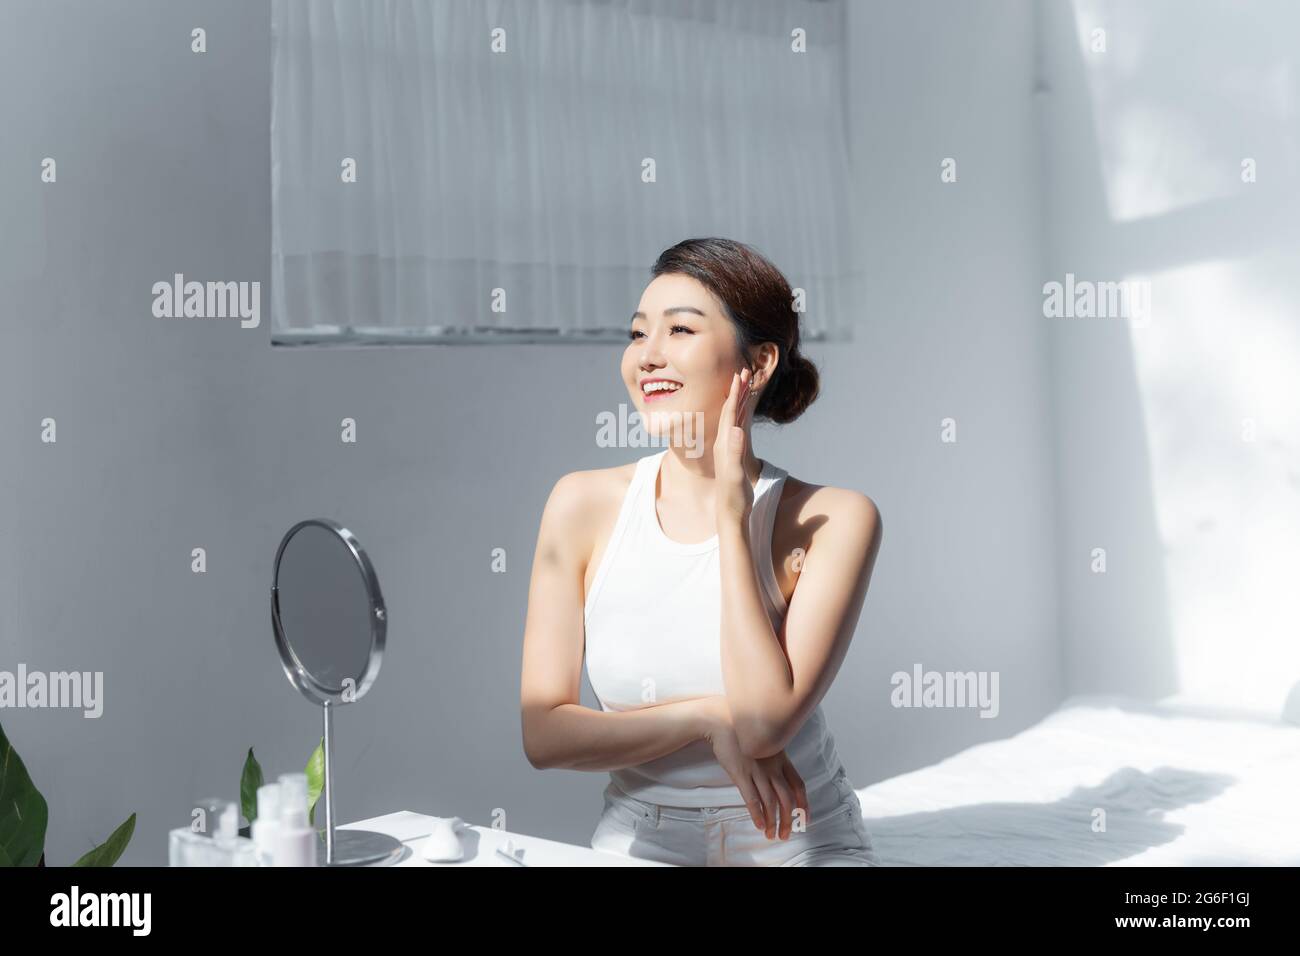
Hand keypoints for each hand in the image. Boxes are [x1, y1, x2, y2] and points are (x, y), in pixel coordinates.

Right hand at [698, 697, 808, 839]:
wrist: (722, 720)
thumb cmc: (742, 733)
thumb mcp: (765, 744)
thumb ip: (774, 760)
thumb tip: (779, 777)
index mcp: (781, 759)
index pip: (799, 785)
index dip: (804, 804)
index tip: (805, 819)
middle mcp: (773, 766)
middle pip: (787, 798)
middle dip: (788, 820)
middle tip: (785, 835)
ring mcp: (757, 770)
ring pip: (771, 802)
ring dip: (772, 821)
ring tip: (770, 835)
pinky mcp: (741, 774)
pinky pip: (752, 798)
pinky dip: (757, 814)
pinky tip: (759, 825)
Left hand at [713, 368, 758, 525]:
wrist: (730, 512)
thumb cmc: (733, 496)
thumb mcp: (734, 474)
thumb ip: (734, 452)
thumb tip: (737, 430)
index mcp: (725, 443)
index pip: (730, 413)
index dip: (735, 394)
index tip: (740, 375)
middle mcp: (725, 442)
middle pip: (731, 411)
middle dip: (737, 391)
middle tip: (744, 371)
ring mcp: (728, 447)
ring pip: (734, 418)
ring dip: (739, 400)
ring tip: (745, 385)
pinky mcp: (734, 453)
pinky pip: (738, 428)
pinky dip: (742, 415)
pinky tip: (743, 412)